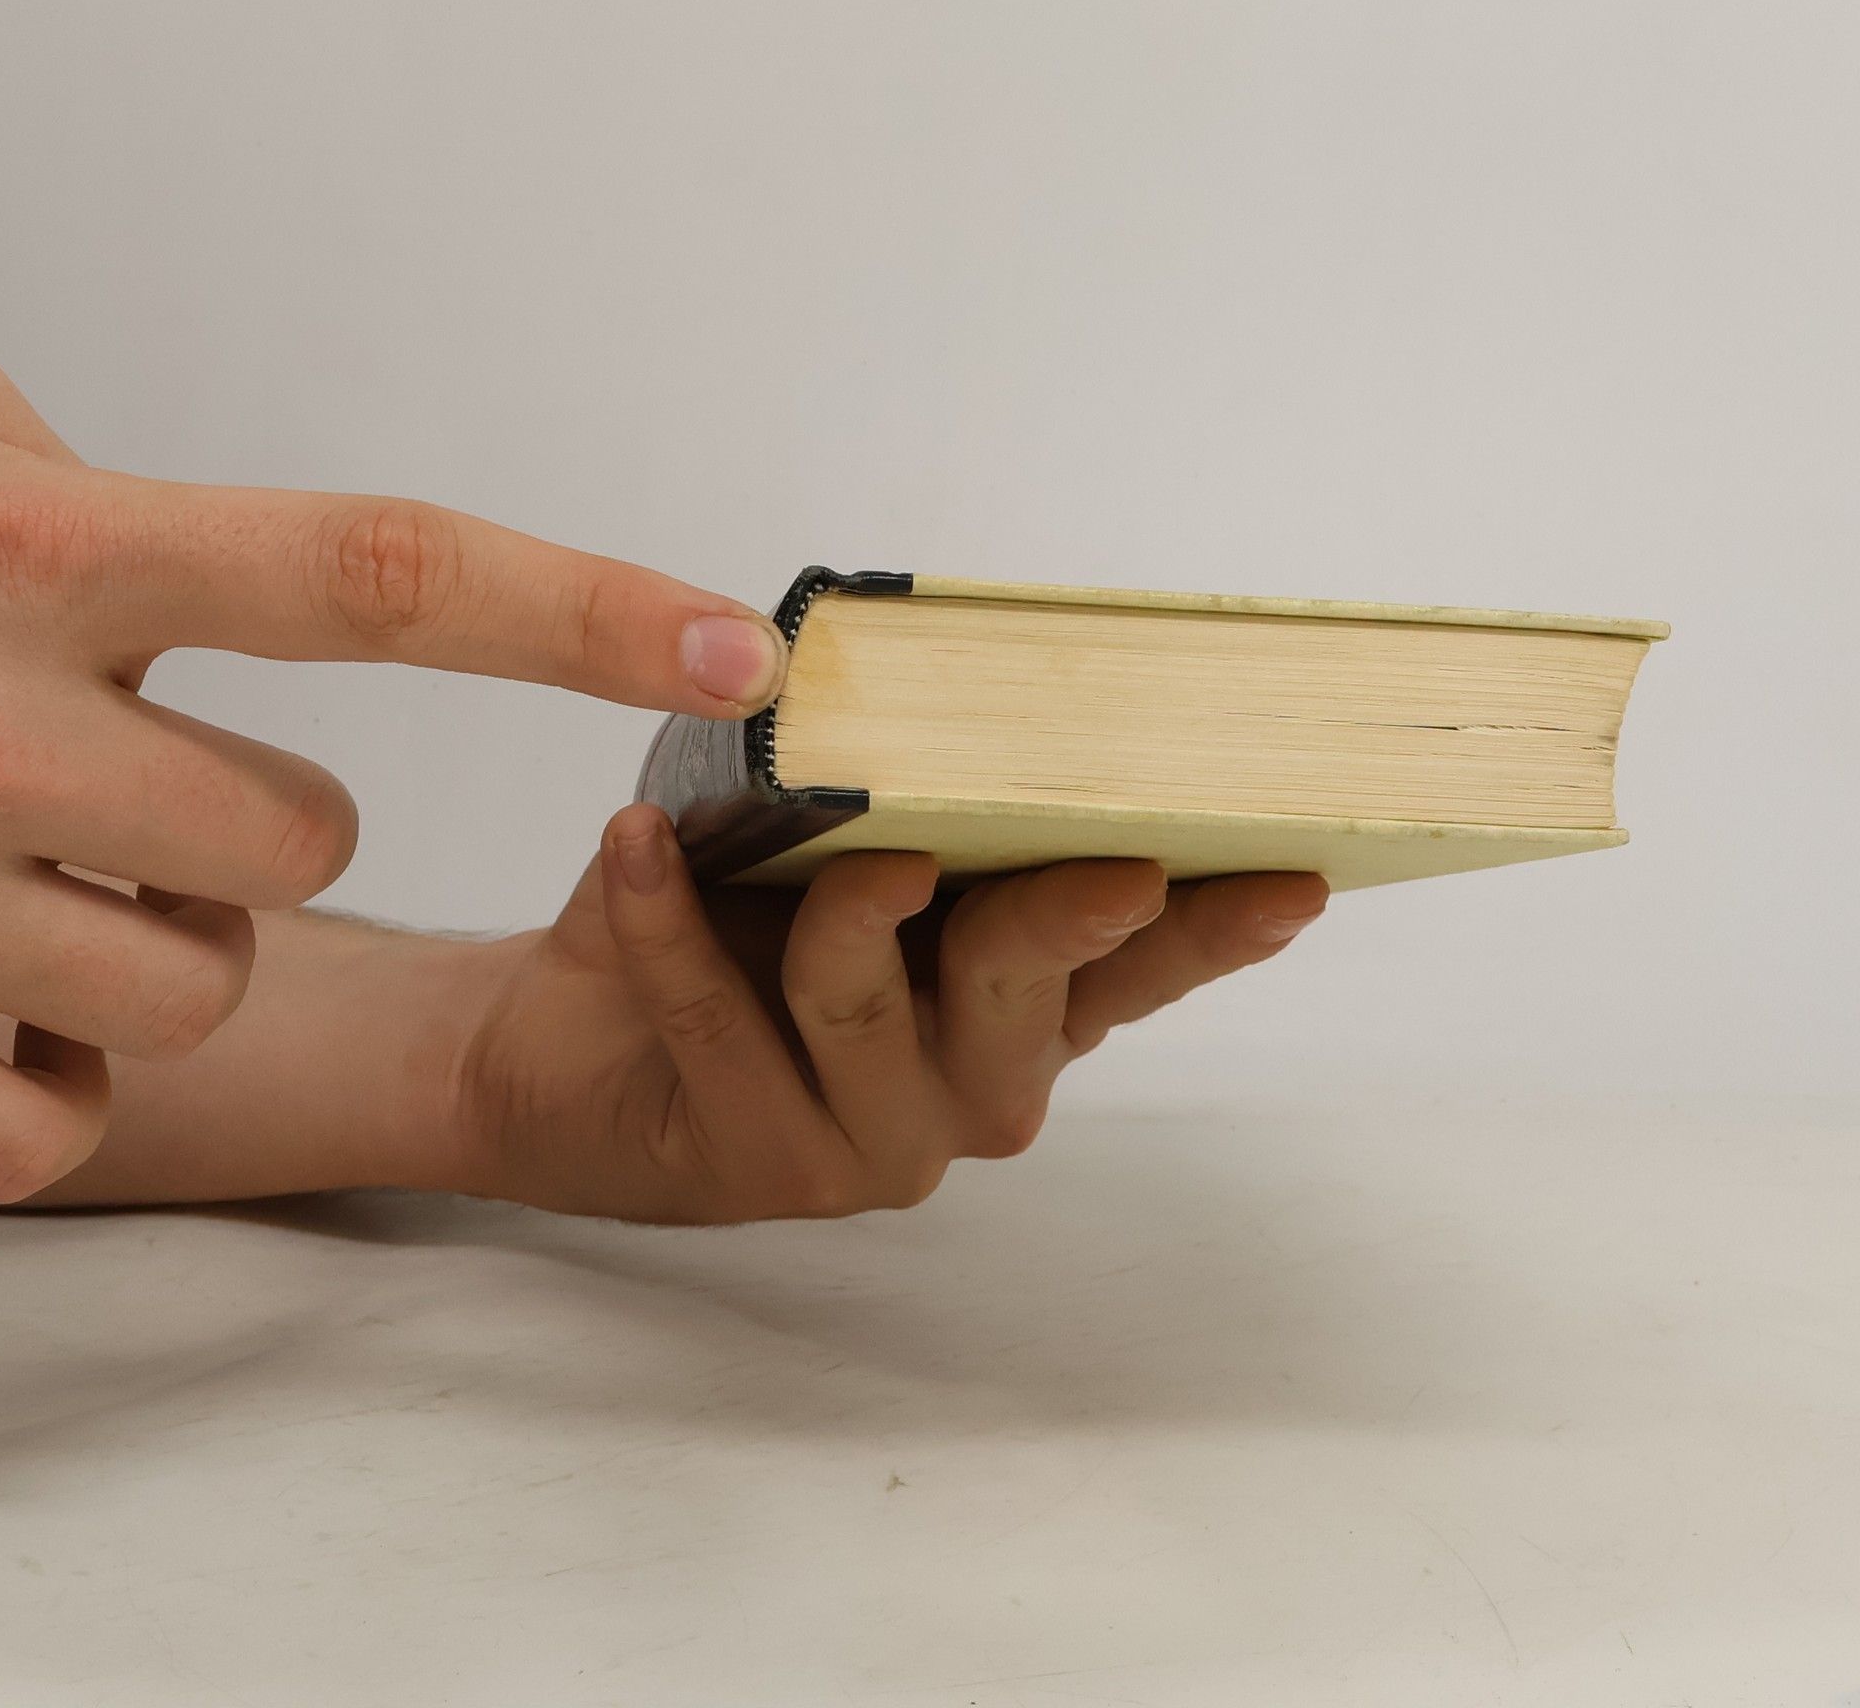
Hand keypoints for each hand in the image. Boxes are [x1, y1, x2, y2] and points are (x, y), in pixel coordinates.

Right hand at [0, 344, 786, 1201]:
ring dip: (146, 935)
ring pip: (196, 978)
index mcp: (26, 540)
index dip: (579, 610)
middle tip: (119, 778)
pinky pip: (64, 1113)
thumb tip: (297, 555)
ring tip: (5, 864)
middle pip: (300, 838)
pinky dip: (38, 1060)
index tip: (744, 648)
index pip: (378, 572)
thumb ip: (84, 493)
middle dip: (254, 828)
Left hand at [447, 805, 1327, 1222]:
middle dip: (1057, 907)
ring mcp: (875, 1140)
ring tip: (755, 832)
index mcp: (1022, 1009)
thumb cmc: (735, 928)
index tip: (1295, 878)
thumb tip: (945, 713)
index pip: (1141, 968)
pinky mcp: (761, 1162)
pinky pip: (716, 1018)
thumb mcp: (835, 859)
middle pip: (1031, 982)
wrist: (580, 1044)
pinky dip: (664, 920)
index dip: (1217, 929)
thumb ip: (912, 816)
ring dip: (821, 899)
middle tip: (1102, 859)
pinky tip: (634, 846)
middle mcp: (976, 1087)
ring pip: (865, 997)